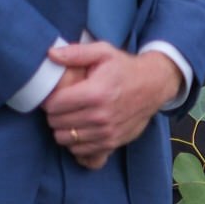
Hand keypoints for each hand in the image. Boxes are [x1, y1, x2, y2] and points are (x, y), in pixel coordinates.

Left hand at [43, 43, 182, 169]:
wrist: (155, 86)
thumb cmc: (125, 68)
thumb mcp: (103, 52)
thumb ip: (76, 53)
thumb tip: (51, 55)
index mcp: (96, 93)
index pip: (54, 105)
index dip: (49, 100)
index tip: (56, 95)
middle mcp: (101, 116)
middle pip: (57, 123)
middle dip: (55, 114)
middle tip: (63, 106)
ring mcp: (107, 132)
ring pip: (66, 139)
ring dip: (64, 129)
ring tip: (71, 117)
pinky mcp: (113, 143)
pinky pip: (81, 151)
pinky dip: (76, 143)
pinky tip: (81, 130)